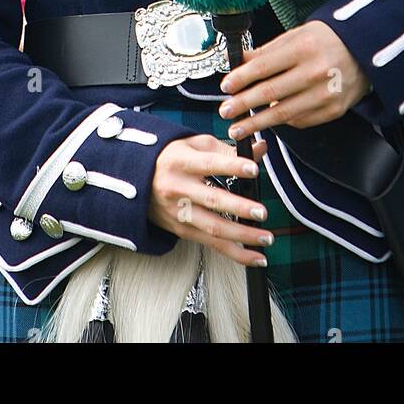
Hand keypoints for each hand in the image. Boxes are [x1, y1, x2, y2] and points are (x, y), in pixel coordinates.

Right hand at [148, 134, 271, 268]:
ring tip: (266, 239)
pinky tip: (255, 257)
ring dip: (242, 236)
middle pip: (212, 200)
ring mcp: (179, 212)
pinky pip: (211, 244)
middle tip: (263, 212)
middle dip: (239, 208)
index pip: (210, 164)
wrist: (136, 180)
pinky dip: (235, 253)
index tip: (254, 170)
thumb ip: (227, 149)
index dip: (232, 166)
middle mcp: (178, 188)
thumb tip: (260, 150)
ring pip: (213, 228)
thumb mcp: (194, 145)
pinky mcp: (182, 230)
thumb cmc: (172, 158)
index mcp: (182, 161)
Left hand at [218, 20, 369, 138]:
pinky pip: (301, 120)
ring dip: (257, 123)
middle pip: (270, 93)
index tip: (226, 87)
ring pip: (283, 114)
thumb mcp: (297, 35)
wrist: (366, 51)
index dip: (241, 79)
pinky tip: (270, 121)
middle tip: (225, 112)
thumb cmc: (328, 39)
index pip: (264, 66)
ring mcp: (326, 94)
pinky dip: (283, 122)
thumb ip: (268, 50)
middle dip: (243, 104)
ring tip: (238, 128)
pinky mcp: (333, 110)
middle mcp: (315, 72)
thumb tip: (239, 62)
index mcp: (303, 48)